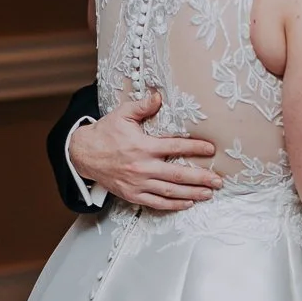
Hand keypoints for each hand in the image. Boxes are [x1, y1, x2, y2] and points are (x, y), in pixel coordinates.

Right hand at [68, 90, 219, 210]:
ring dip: (192, 193)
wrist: (83, 154)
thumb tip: (159, 96)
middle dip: (200, 178)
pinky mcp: (132, 194)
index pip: (175, 146)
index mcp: (143, 146)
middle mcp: (143, 167)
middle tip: (218, 180)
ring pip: (170, 191)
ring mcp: (138, 183)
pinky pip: (156, 202)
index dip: (195, 147)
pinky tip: (187, 203)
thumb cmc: (105, 133)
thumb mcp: (122, 114)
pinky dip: (173, 205)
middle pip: (178, 174)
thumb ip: (142, 106)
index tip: (210, 149)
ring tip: (209, 193)